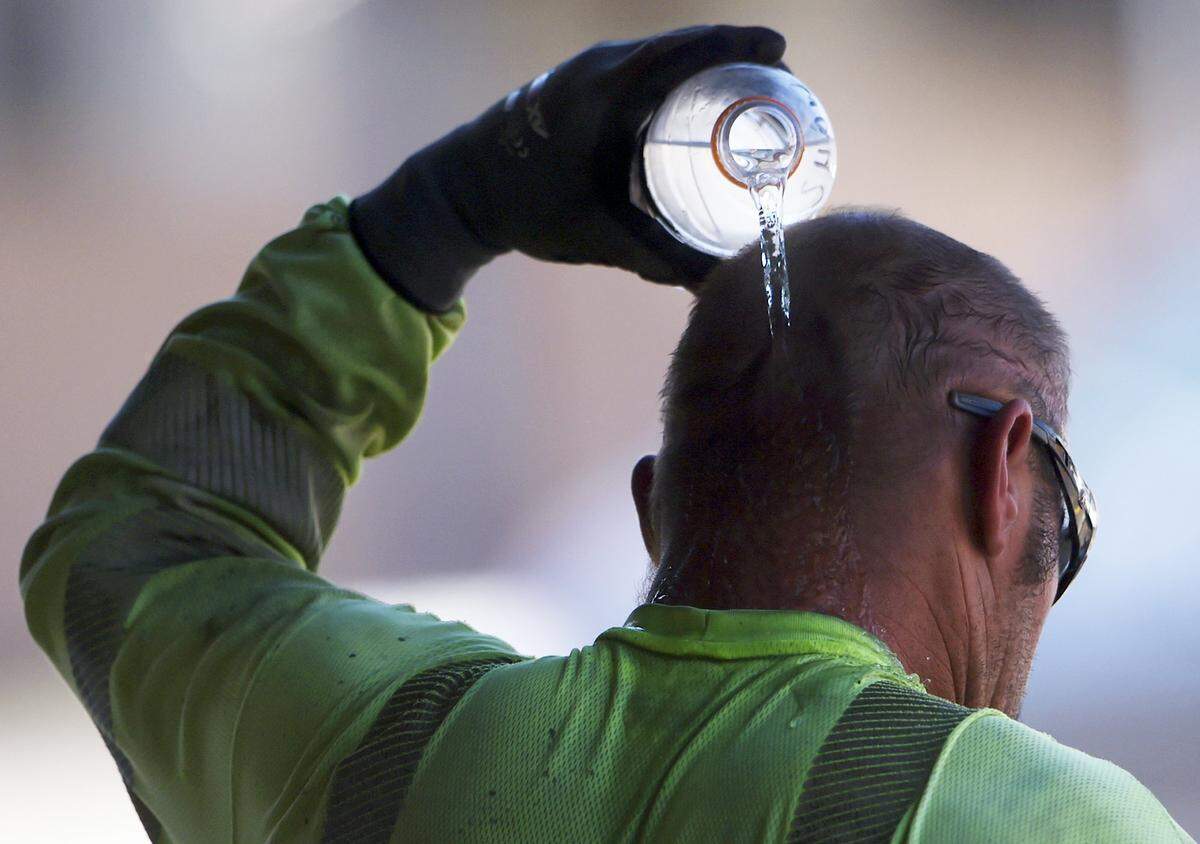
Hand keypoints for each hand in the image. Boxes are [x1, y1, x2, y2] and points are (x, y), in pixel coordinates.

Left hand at [351, 25, 786, 309]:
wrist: (460, 192)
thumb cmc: (529, 210)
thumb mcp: (603, 236)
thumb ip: (663, 260)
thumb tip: (718, 290)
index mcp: (610, 91)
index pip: (689, 52)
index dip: (739, 46)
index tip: (779, 54)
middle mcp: (598, 67)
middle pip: (681, 46)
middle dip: (731, 56)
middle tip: (775, 80)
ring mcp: (583, 68)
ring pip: (657, 53)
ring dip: (699, 63)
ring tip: (742, 86)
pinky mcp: (572, 79)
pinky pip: (634, 63)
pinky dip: (668, 72)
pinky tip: (685, 98)